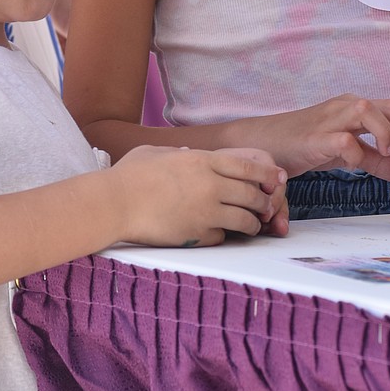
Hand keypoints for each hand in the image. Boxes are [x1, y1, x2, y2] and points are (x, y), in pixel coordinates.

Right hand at [110, 146, 287, 246]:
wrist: (114, 203)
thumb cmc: (129, 176)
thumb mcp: (159, 153)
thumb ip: (180, 155)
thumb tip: (188, 155)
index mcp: (203, 161)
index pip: (248, 167)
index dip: (266, 174)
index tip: (275, 179)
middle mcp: (211, 186)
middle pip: (253, 195)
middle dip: (263, 202)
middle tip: (265, 207)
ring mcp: (206, 212)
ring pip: (245, 220)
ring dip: (251, 224)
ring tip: (251, 226)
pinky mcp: (197, 235)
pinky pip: (223, 237)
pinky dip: (224, 236)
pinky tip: (218, 234)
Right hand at [249, 95, 389, 183]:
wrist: (262, 143)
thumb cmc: (304, 146)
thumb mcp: (347, 154)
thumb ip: (376, 161)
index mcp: (356, 108)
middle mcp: (346, 107)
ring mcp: (329, 120)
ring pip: (369, 111)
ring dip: (388, 135)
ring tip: (389, 157)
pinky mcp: (313, 139)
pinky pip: (343, 140)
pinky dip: (356, 153)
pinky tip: (355, 165)